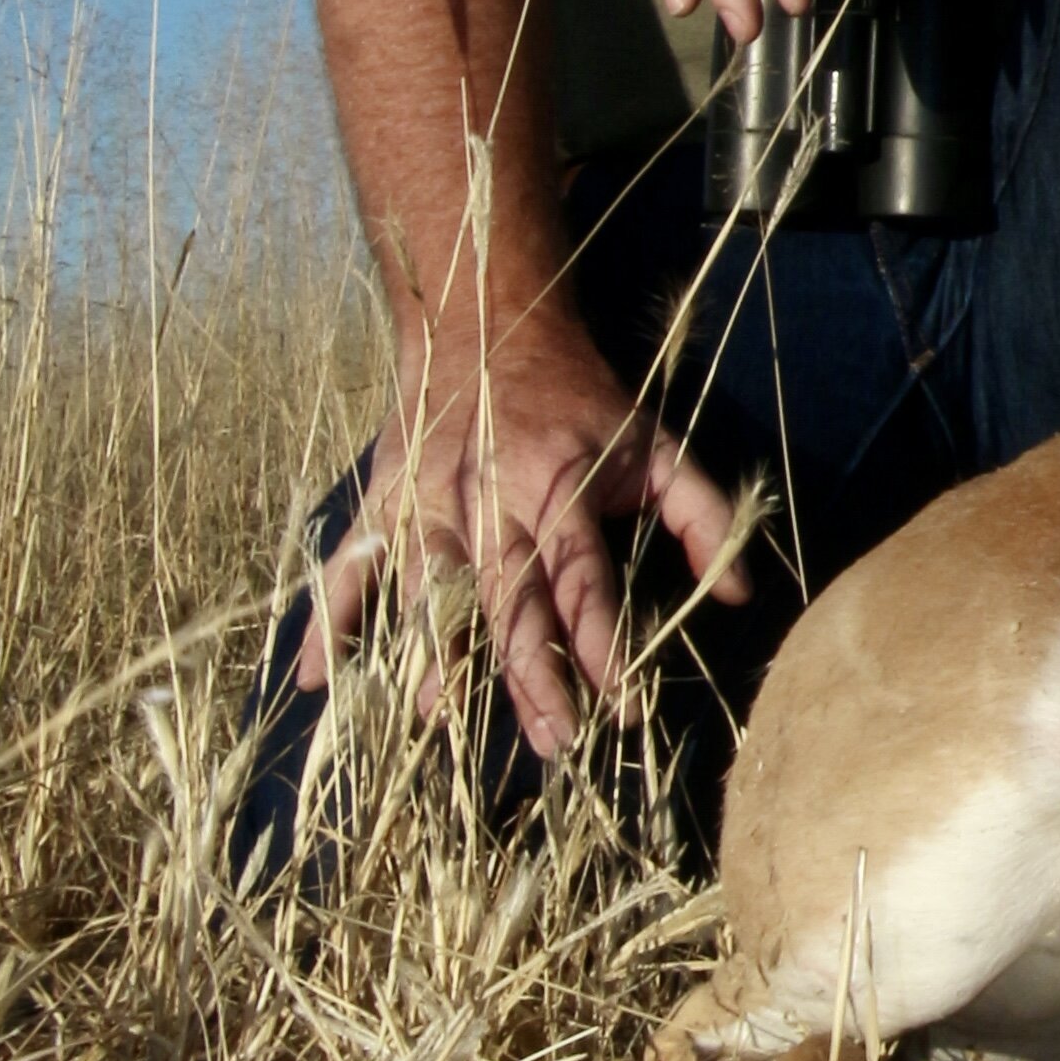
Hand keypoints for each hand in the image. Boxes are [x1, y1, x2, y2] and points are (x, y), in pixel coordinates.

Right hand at [296, 300, 750, 763]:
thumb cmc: (581, 395)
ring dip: (436, 659)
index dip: (603, 643)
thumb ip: (702, 513)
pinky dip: (330, 620)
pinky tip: (318, 681)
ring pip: (428, 592)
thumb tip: (741, 593)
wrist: (484, 318)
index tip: (625, 709)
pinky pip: (350, 566)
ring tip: (441, 726)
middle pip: (509, 597)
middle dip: (530, 672)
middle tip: (553, 741)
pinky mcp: (383, 501)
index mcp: (560, 484)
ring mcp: (427, 502)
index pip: (583, 577)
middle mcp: (490, 499)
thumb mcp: (654, 439)